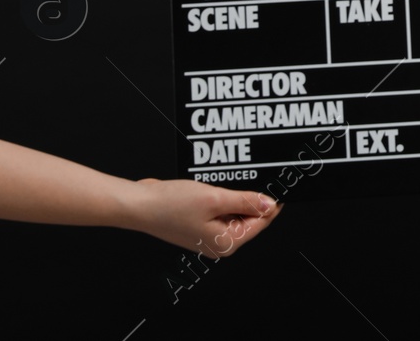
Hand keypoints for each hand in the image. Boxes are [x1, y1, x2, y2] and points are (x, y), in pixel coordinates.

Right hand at [123, 178, 281, 255]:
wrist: (139, 205)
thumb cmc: (170, 206)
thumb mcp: (215, 198)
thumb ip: (245, 201)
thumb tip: (269, 204)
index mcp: (226, 243)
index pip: (261, 223)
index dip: (271, 203)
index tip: (280, 185)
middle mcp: (218, 243)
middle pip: (249, 218)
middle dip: (253, 198)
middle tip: (256, 176)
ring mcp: (207, 234)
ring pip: (234, 212)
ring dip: (235, 196)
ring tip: (229, 181)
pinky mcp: (198, 224)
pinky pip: (219, 209)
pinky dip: (221, 197)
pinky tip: (215, 186)